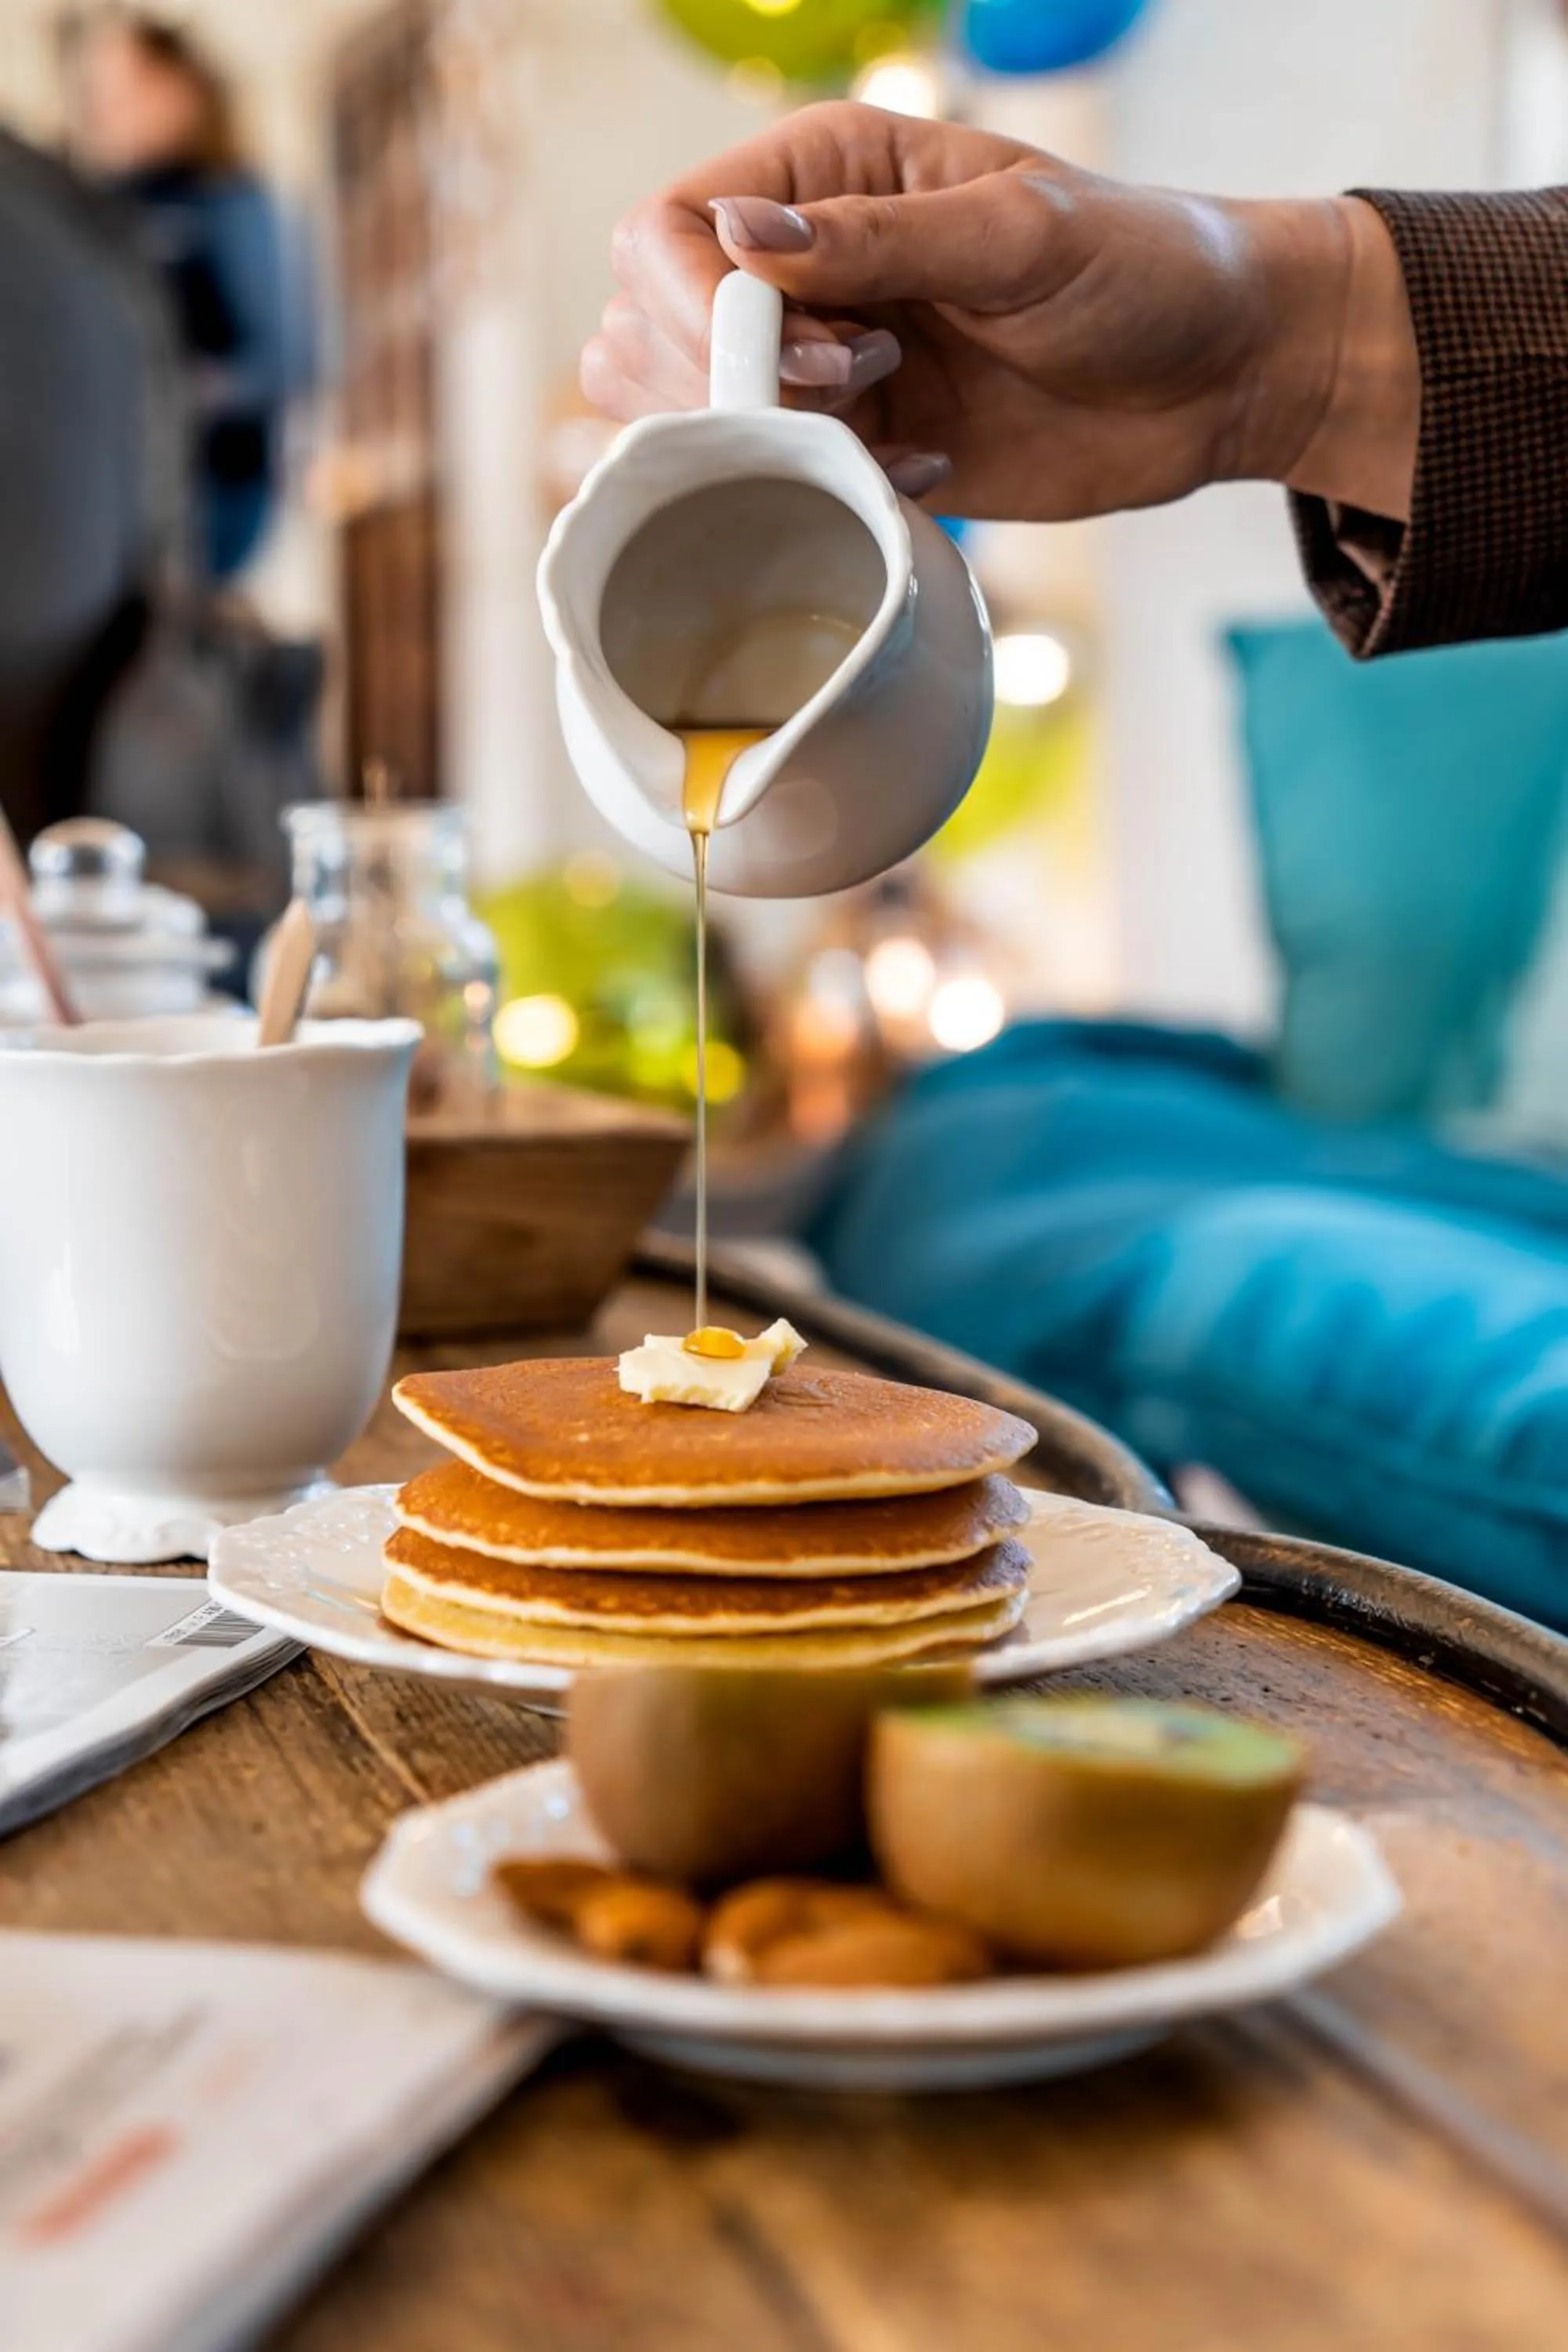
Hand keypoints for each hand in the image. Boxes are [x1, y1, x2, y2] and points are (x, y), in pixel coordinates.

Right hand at [585, 103, 1416, 524]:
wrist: (1216, 373)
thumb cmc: (1141, 267)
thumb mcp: (1020, 236)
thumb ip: (876, 241)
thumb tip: (738, 241)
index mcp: (823, 174)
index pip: (665, 234)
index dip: (696, 306)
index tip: (799, 354)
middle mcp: (800, 264)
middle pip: (648, 331)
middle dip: (729, 381)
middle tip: (860, 380)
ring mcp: (818, 361)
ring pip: (688, 415)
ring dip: (766, 442)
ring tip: (885, 422)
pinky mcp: (854, 444)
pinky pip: (772, 484)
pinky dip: (824, 493)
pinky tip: (922, 473)